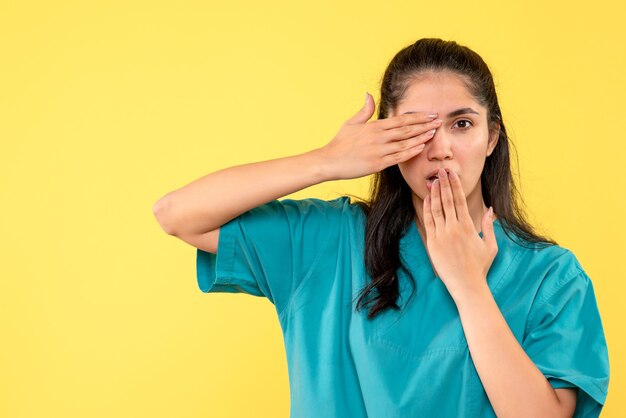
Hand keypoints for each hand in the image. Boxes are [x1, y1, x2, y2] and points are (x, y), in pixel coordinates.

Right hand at [318, 92, 442, 179]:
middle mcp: (378, 137)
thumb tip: (369, 94)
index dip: (417, 117)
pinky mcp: (377, 164)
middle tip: (439, 121)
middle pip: (406, 130)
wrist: (329, 161)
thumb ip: (364, 110)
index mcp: (374, 127)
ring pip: (405, 143)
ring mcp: (379, 151)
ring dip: (421, 138)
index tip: (430, 114)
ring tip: (434, 133)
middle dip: (424, 125)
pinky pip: (398, 157)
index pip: (401, 120)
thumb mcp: (351, 123)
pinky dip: (410, 152)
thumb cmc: (340, 143)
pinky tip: (421, 148)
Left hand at [423, 167, 497, 301]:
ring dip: (434, 193)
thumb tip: (491, 210)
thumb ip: (489, 226)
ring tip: (433, 181)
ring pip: (435, 209)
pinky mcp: (432, 243)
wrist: (467, 285)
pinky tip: (426, 199)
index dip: (455, 184)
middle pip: (447, 200)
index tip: (451, 173)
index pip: (460, 199)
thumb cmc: (479, 266)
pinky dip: (426, 208)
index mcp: (467, 226)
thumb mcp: (490, 245)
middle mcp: (453, 228)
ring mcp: (441, 235)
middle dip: (444, 183)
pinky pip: (428, 221)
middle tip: (441, 170)